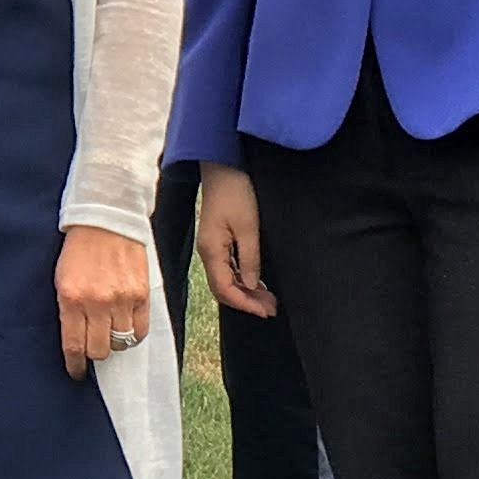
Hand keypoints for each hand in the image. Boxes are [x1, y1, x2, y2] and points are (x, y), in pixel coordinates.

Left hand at [55, 223, 149, 375]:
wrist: (105, 219)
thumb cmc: (79, 249)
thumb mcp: (62, 279)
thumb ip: (68, 309)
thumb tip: (74, 340)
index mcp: (71, 299)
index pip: (74, 345)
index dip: (75, 365)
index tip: (76, 372)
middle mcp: (97, 303)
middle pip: (99, 350)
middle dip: (94, 353)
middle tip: (93, 346)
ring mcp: (121, 299)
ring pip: (120, 343)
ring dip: (113, 342)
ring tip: (109, 332)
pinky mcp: (141, 294)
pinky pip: (140, 330)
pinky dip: (133, 334)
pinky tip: (126, 326)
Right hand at [197, 165, 276, 317]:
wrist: (223, 167)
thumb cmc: (235, 192)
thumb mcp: (248, 226)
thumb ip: (249, 258)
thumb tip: (250, 283)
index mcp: (211, 250)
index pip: (224, 289)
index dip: (245, 303)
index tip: (265, 311)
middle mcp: (207, 252)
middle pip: (223, 288)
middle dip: (246, 301)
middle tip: (271, 308)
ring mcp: (211, 246)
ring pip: (226, 279)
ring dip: (246, 291)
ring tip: (268, 299)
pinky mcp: (217, 240)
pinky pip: (227, 268)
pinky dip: (242, 279)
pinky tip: (257, 282)